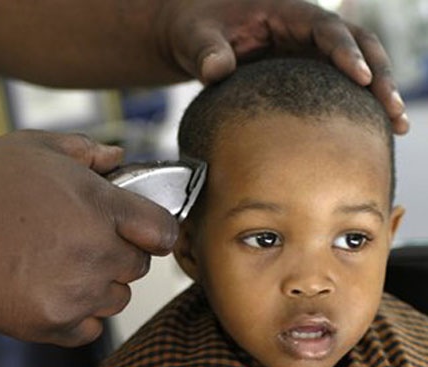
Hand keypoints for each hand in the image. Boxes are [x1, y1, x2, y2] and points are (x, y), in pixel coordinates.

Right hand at [0, 131, 177, 346]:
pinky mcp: (53, 324)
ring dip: (104, 284)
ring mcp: (76, 292)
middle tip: (93, 240)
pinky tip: (57, 290)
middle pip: (140, 266)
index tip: (149, 230)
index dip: (159, 229)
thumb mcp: (36, 147)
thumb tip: (119, 156)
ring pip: (119, 298)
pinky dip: (82, 313)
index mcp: (101, 207)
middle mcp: (96, 253)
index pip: (163, 230)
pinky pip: (92, 326)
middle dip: (124, 253)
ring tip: (69, 265)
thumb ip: (87, 149)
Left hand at [157, 0, 407, 133]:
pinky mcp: (304, 70)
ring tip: (395, 127)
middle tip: (393, 112)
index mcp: (284, 12)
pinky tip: (370, 130)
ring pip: (356, 64)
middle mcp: (304, 29)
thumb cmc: (196, 29)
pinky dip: (356, 103)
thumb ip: (207, 51)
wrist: (195, 36)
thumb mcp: (196, 36)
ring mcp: (307, 49)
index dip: (346, 52)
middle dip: (378, 75)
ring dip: (378, 92)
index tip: (362, 79)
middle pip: (356, 44)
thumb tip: (217, 71)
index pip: (325, 28)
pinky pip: (337, 83)